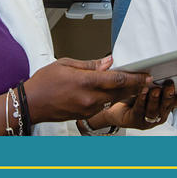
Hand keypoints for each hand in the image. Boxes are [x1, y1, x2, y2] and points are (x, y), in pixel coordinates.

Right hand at [24, 56, 151, 123]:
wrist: (31, 104)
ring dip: (124, 93)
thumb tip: (108, 62)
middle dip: (135, 87)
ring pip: (113, 100)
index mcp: (85, 82)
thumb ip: (90, 64)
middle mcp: (89, 98)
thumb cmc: (43, 84)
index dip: (134, 78)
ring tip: (132, 86)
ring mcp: (87, 108)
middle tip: (146, 81)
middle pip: (120, 92)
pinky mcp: (85, 115)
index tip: (145, 76)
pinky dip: (110, 99)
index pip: (117, 80)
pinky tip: (113, 93)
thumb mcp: (65, 64)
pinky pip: (103, 106)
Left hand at [96, 82, 176, 129]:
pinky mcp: (137, 120)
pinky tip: (142, 91)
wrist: (115, 107)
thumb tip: (169, 65)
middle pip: (169, 104)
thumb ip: (159, 78)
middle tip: (170, 84)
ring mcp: (150, 118)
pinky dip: (142, 100)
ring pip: (155, 109)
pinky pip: (141, 109)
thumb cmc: (135, 94)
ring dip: (156, 98)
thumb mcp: (150, 83)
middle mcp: (161, 112)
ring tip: (155, 89)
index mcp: (167, 103)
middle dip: (170, 94)